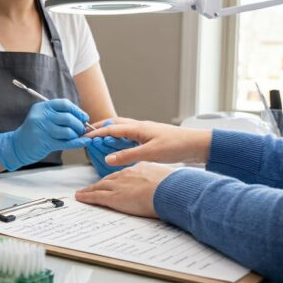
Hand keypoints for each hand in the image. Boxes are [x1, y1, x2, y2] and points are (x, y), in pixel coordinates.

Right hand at [0, 99, 90, 170]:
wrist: (18, 145)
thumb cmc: (35, 131)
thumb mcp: (43, 117)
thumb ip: (59, 115)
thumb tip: (83, 118)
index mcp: (42, 107)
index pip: (64, 104)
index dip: (77, 111)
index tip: (84, 117)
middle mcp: (42, 116)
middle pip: (68, 118)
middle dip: (79, 124)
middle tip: (81, 129)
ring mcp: (42, 130)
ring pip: (68, 131)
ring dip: (76, 135)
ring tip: (76, 136)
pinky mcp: (45, 142)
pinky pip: (66, 143)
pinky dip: (78, 143)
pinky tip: (84, 142)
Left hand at [75, 162, 175, 217]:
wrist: (170, 191)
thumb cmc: (174, 187)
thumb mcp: (167, 179)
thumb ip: (161, 181)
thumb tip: (168, 187)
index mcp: (140, 169)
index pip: (124, 174)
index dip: (116, 178)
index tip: (112, 182)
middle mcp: (127, 175)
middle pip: (109, 179)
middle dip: (100, 183)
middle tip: (93, 187)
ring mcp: (119, 185)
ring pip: (100, 186)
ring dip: (90, 190)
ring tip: (83, 193)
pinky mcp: (114, 197)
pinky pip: (96, 196)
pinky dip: (86, 196)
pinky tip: (80, 197)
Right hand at [83, 119, 211, 165]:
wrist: (198, 144)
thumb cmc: (177, 146)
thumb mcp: (149, 153)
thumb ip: (127, 156)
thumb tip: (108, 159)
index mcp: (138, 128)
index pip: (111, 129)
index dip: (96, 133)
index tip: (84, 136)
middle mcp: (141, 127)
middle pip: (116, 124)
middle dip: (102, 128)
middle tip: (89, 133)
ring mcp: (147, 132)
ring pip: (124, 128)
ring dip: (112, 132)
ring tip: (102, 138)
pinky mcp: (152, 138)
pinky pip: (131, 135)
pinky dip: (122, 137)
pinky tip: (123, 145)